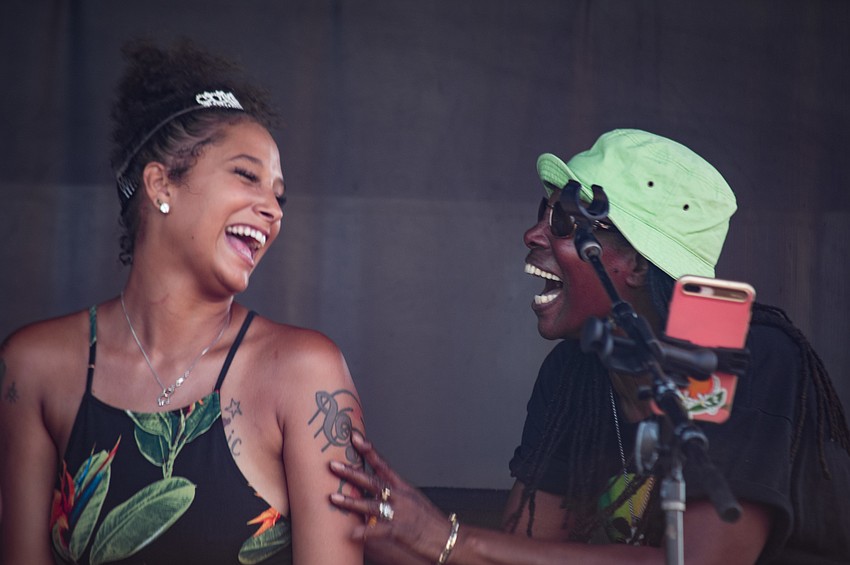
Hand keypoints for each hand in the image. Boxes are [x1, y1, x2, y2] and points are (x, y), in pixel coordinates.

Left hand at [329, 430, 454, 563]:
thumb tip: (376, 488)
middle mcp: (400, 497)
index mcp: (403, 487)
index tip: (354, 437)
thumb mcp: (413, 499)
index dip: (368, 450)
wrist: (447, 537)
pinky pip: (378, 531)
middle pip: (372, 481)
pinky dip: (365, 532)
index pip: (382, 464)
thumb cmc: (429, 520)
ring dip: (350, 502)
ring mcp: (399, 513)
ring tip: (333, 498)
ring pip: (371, 505)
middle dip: (351, 473)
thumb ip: (394, 492)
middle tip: (333, 465)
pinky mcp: (399, 531)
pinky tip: (351, 532)